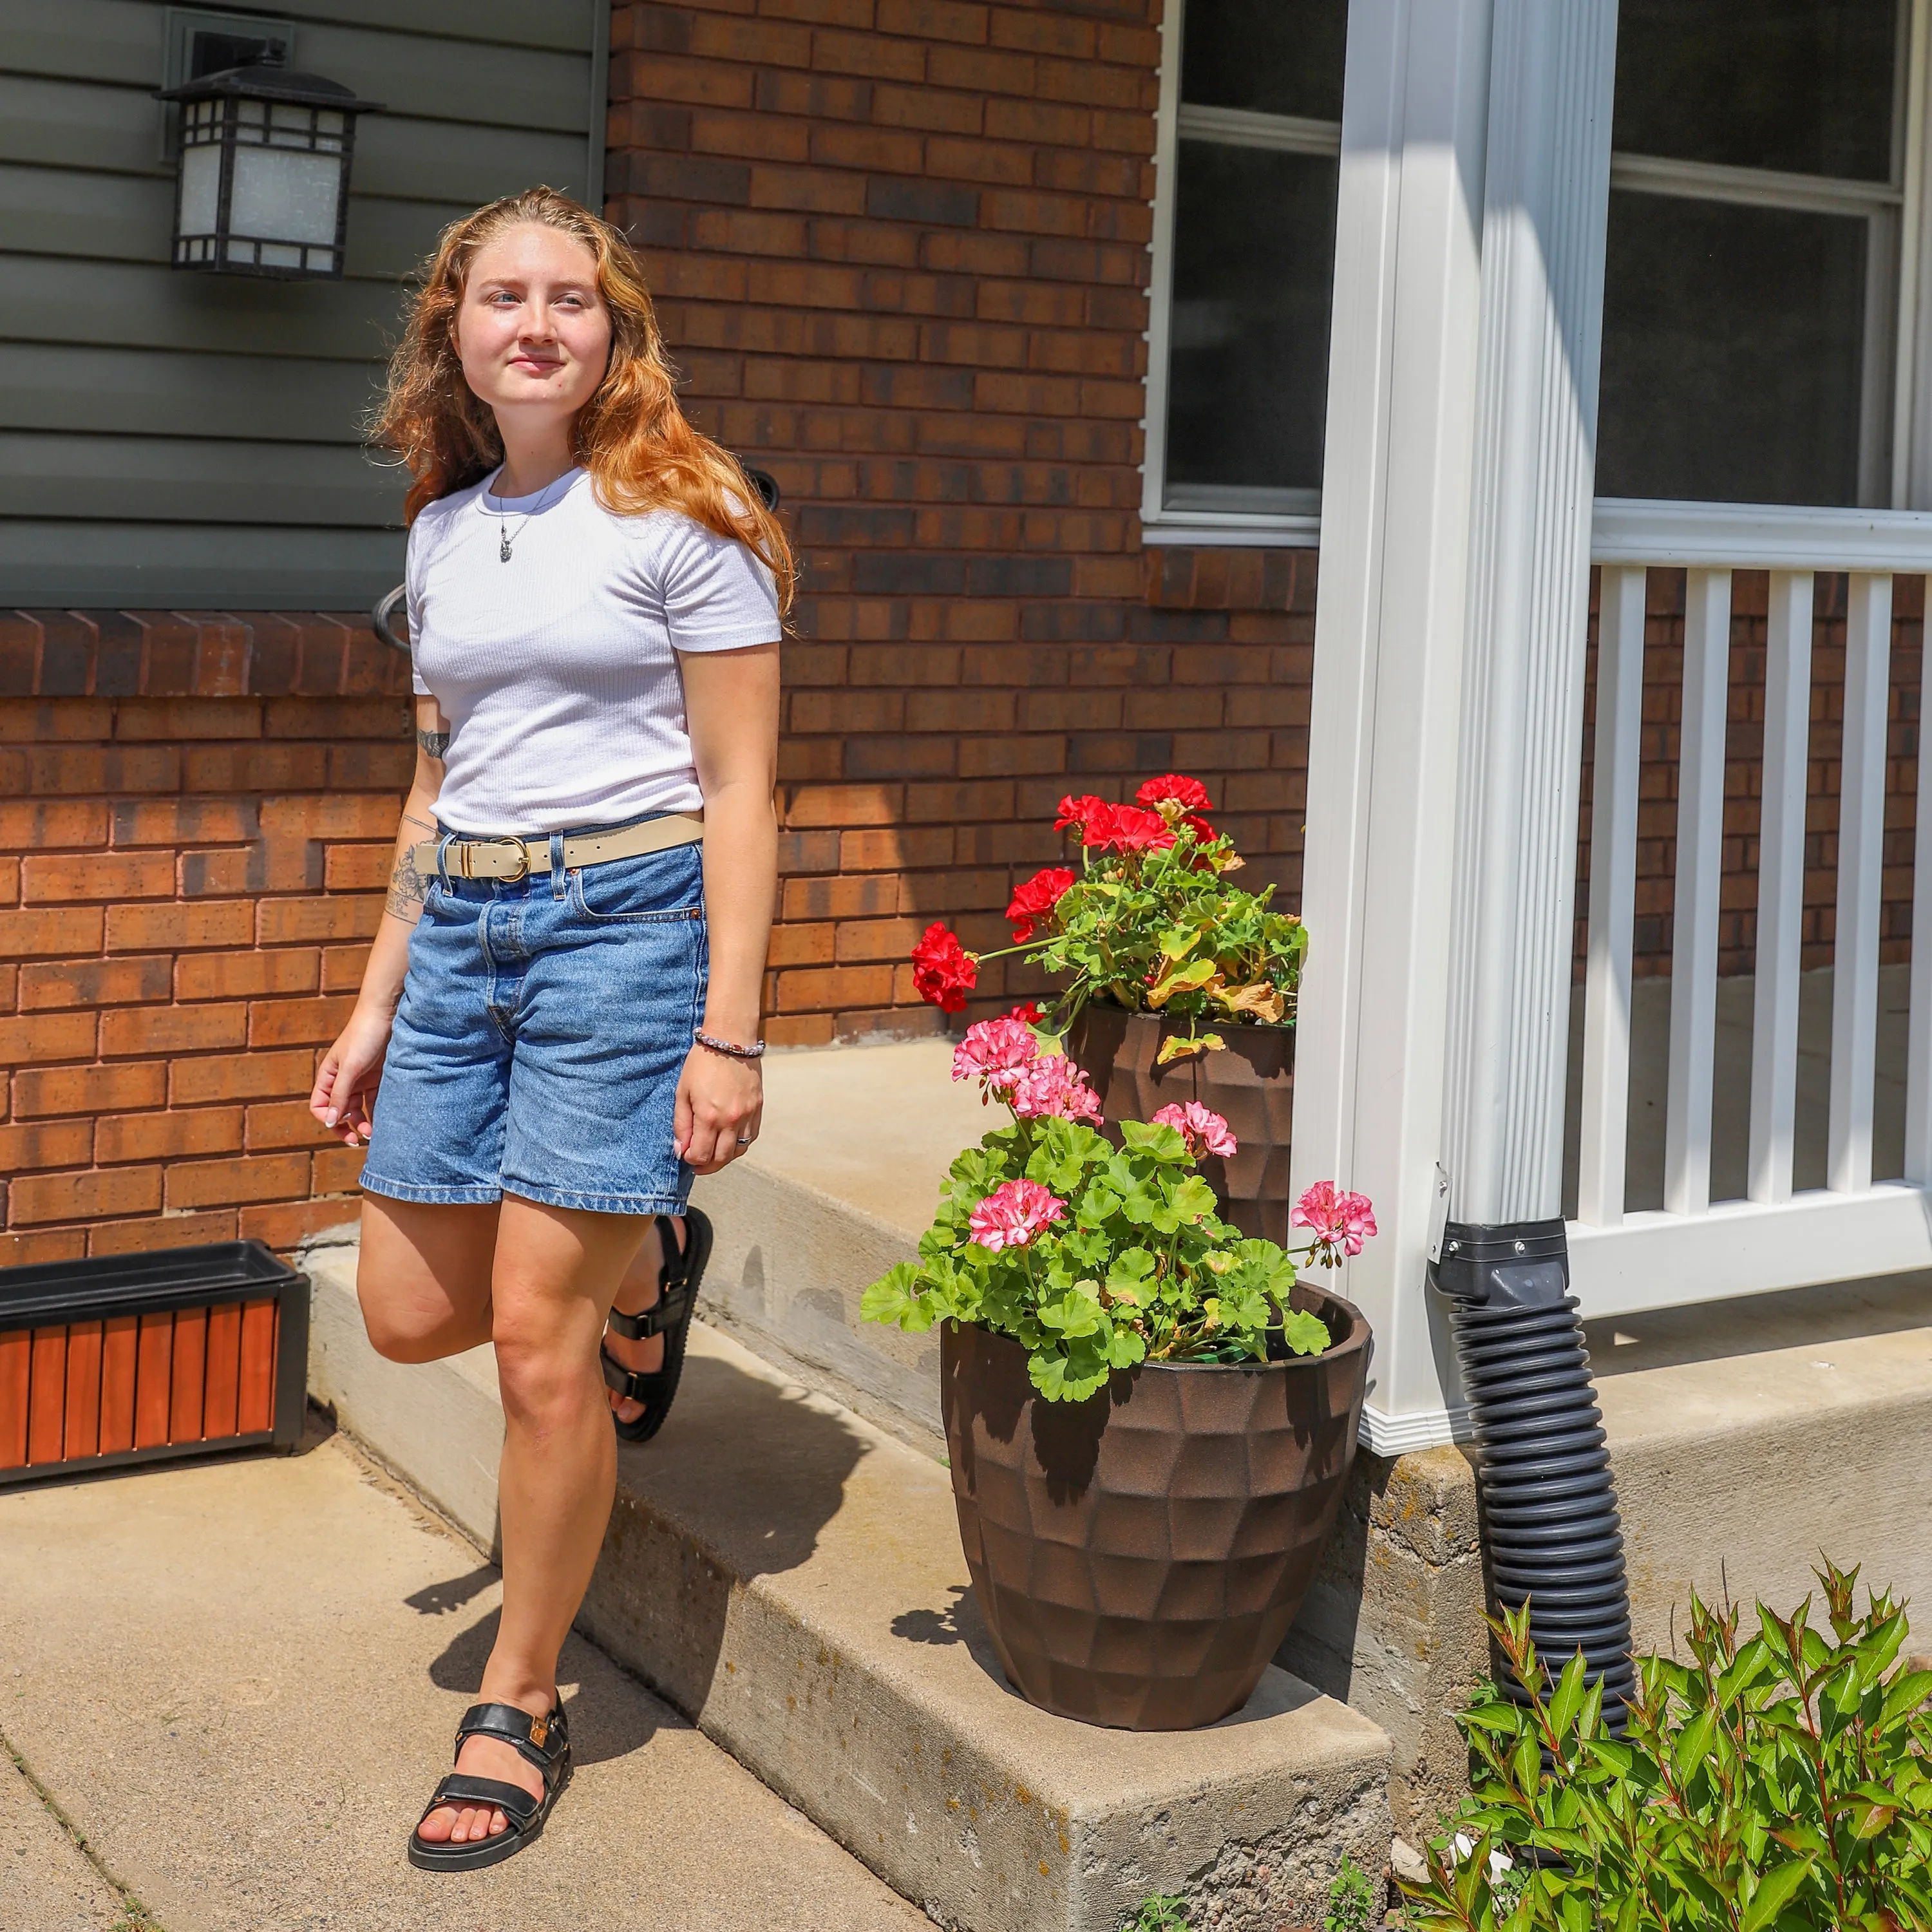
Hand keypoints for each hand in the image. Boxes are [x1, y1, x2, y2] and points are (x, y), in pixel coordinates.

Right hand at [310, 1005, 393, 1147]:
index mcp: (328, 1076)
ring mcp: (360, 1081)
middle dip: (346, 1127)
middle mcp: (342, 1081)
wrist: (388, 1016)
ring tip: (374, 1133)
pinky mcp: (378, 1080)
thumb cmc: (364, 1037)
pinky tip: (384, 1122)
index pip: (319, 1106)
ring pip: (358, 1110)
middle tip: (358, 1140)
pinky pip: (374, 1102)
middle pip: (339, 1112)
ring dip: (363, 1123)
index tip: (341, 1126)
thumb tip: (329, 1123)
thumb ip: (339, 1095)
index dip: (327, 1119)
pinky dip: (377, 1113)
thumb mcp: (350, 1067)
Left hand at [673, 1043, 761, 1172]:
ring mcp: (747, 1115)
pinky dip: (739, 1144)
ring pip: (738, 1151)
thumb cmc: (701, 1063)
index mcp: (708, 1116)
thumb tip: (680, 1150)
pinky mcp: (757, 1108)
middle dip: (706, 1166)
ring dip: (724, 1158)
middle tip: (697, 1163)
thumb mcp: (682, 1092)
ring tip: (713, 1152)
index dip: (690, 1160)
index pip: (700, 1155)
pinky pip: (751, 1137)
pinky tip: (729, 1140)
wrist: (730, 1040)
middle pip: (720, 1159)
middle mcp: (731, 1120)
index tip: (685, 1154)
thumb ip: (681, 1124)